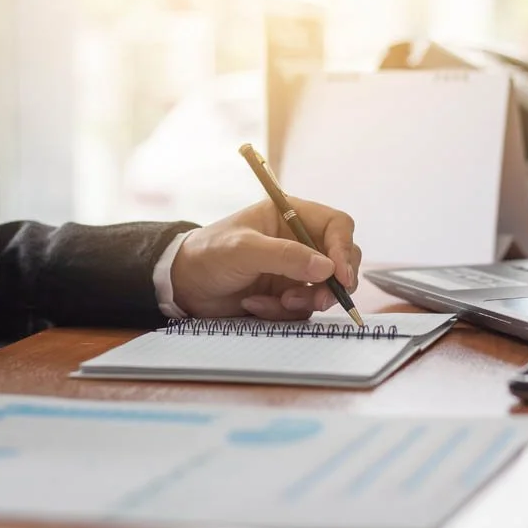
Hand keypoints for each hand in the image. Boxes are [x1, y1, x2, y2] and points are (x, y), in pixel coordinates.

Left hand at [171, 197, 361, 319]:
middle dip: (333, 282)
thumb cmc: (209, 254)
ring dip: (304, 300)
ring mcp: (295, 269)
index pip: (336, 225)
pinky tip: (254, 304)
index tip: (340, 275)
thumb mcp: (244, 250)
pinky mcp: (287, 293)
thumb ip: (285, 256)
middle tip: (320, 299)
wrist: (183, 285)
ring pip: (324, 288)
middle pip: (341, 259)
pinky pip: (302, 308)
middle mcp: (299, 240)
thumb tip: (327, 268)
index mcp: (291, 215)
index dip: (344, 248)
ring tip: (276, 302)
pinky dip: (281, 311)